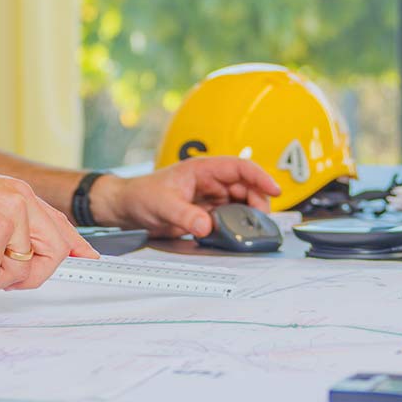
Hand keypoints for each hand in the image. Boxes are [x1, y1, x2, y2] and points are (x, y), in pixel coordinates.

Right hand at [0, 155, 98, 289]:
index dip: (76, 247)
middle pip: (54, 254)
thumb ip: (4, 228)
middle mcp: (20, 201)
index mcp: (18, 194)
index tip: (89, 261)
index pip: (60, 223)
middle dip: (28, 278)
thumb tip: (19, 260)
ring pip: (22, 272)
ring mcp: (10, 215)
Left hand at [92, 157, 280, 238]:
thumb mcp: (162, 204)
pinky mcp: (206, 214)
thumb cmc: (141, 195)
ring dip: (248, 215)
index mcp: (203, 169)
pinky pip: (228, 218)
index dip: (260, 176)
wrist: (126, 208)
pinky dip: (235, 226)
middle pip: (246, 187)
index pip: (240, 167)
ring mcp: (209, 198)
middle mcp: (210, 182)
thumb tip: (206, 225)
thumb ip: (184, 215)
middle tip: (260, 220)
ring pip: (240, 204)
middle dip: (258, 201)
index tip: (275, 189)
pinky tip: (235, 235)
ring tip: (250, 229)